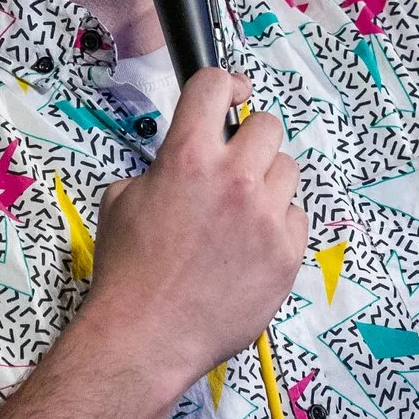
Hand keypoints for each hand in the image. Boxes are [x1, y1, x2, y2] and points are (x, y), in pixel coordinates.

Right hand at [78, 67, 307, 394]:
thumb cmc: (129, 273)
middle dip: (249, 140)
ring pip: (288, 170)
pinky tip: (251, 247)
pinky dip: (279, 226)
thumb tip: (181, 159)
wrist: (146, 336)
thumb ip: (160, 167)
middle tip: (233, 166)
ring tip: (240, 213)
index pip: (216, 85)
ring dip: (267, 183)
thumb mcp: (122, 201)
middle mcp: (234, 179)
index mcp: (188, 157)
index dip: (223, 82)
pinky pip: (297, 217)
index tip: (230, 93)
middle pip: (268, 125)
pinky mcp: (287, 253)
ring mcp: (266, 217)